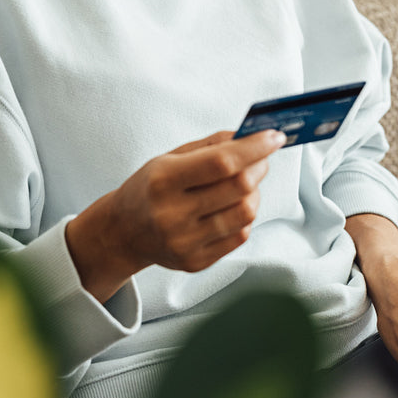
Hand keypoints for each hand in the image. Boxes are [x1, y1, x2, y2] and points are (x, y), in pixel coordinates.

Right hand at [110, 128, 284, 272]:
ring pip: (246, 213)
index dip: (254, 147)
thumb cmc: (148, 189)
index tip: (273, 136)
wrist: (124, 231)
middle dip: (259, 167)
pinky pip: (240, 236)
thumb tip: (250, 135)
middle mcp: (173, 214)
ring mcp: (185, 242)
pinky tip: (230, 207)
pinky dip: (244, 216)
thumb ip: (211, 146)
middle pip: (239, 188)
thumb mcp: (169, 158)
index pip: (221, 162)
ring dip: (254, 193)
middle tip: (259, 158)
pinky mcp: (196, 262)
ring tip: (242, 184)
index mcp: (163, 180)